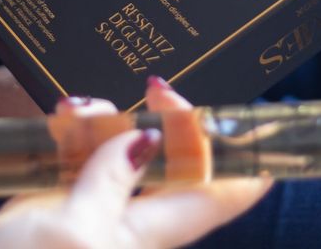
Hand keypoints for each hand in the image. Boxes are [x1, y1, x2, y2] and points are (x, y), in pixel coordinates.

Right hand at [0, 79, 270, 248]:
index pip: (223, 194)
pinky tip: (60, 116)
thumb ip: (109, 182)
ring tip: (77, 107)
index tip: (261, 114)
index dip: (248, 157)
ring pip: (125, 148)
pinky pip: (81, 154)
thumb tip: (145, 142)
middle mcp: (132, 221)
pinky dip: (75, 130)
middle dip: (169, 118)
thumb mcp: (70, 231)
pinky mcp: (59, 202)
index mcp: (151, 233)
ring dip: (111, 118)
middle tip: (153, 87)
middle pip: (175, 159)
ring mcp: (96, 209)